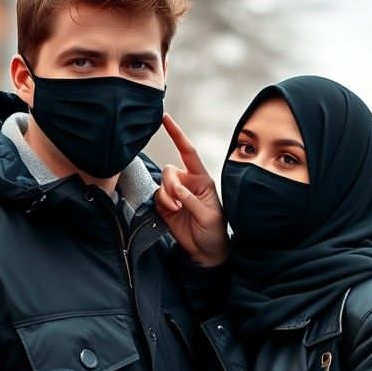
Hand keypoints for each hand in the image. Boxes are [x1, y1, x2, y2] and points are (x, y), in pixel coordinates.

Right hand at [154, 113, 228, 266]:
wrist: (206, 252)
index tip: (165, 118)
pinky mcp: (166, 205)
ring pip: (162, 183)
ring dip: (167, 196)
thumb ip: (191, 199)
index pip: (188, 152)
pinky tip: (172, 212)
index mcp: (202, 179)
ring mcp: (175, 194)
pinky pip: (157, 196)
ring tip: (177, 210)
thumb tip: (175, 188)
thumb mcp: (208, 215)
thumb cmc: (214, 231)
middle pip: (169, 170)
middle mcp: (187, 183)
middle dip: (170, 185)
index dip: (177, 135)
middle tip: (178, 203)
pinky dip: (163, 203)